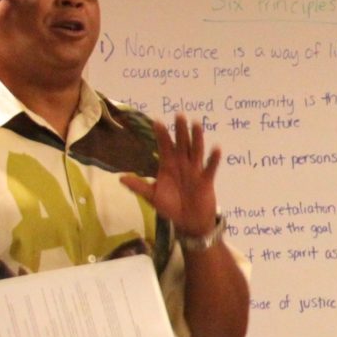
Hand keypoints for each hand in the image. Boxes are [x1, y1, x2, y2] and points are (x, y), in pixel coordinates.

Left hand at [120, 113, 219, 236]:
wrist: (188, 222)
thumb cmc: (171, 207)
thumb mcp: (153, 197)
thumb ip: (139, 187)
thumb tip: (120, 178)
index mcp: (168, 166)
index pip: (164, 147)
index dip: (162, 135)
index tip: (157, 121)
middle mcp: (182, 164)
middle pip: (182, 144)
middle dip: (180, 130)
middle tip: (179, 114)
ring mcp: (195, 170)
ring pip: (196, 151)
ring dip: (197, 138)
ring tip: (196, 124)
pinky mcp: (206, 180)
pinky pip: (210, 168)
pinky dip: (213, 159)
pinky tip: (216, 148)